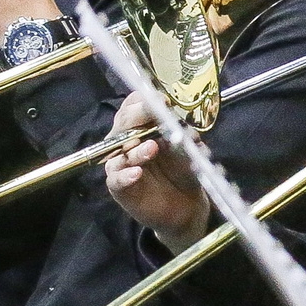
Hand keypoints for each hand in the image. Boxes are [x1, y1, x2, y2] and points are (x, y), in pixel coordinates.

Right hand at [103, 94, 209, 249]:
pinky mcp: (120, 187)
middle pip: (125, 122)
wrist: (186, 205)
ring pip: (121, 151)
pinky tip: (137, 173)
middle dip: (139, 116)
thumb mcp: (188, 150)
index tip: (163, 100)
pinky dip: (126, 176)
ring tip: (152, 148)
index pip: (135, 105)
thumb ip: (184, 136)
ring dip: (137, 149)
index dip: (146, 100)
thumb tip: (185, 126)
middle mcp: (128, 140)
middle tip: (154, 112)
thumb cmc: (183, 170)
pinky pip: (116, 179)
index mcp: (142, 126)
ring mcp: (122, 163)